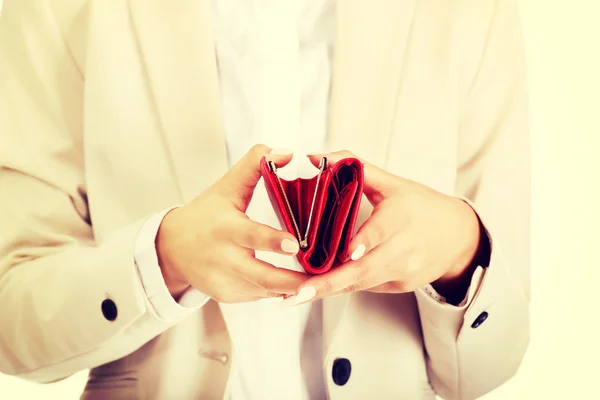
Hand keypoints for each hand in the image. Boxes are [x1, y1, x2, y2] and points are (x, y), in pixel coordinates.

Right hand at [157, 145, 309, 302]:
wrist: (172, 249)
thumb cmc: (206, 214)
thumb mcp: (227, 186)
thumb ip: (255, 165)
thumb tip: (287, 153)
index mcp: (225, 228)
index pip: (251, 235)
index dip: (273, 241)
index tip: (295, 244)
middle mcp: (224, 259)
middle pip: (263, 276)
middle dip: (292, 281)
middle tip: (318, 280)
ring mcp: (225, 282)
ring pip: (266, 290)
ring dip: (292, 289)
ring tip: (316, 282)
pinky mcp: (228, 296)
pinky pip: (260, 295)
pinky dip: (279, 290)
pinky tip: (295, 284)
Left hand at [286, 150, 482, 305]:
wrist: (459, 237)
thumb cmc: (422, 206)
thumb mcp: (392, 183)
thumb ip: (354, 166)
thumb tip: (316, 157)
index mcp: (401, 216)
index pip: (382, 231)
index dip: (364, 242)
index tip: (347, 253)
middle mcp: (404, 248)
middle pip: (365, 269)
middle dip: (330, 283)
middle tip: (298, 292)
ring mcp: (404, 271)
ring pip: (362, 283)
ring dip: (328, 291)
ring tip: (295, 297)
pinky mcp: (401, 286)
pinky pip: (367, 286)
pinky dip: (343, 286)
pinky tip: (318, 289)